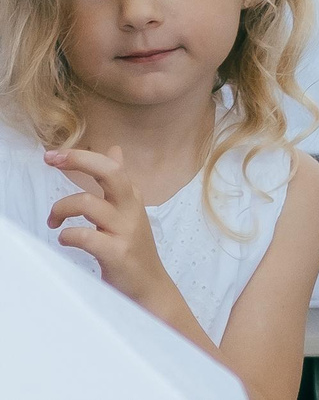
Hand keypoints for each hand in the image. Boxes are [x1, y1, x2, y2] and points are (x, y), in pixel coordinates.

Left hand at [47, 147, 181, 311]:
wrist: (149, 286)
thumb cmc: (133, 248)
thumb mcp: (128, 210)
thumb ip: (119, 181)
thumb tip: (114, 150)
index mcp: (130, 197)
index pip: (110, 165)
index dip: (80, 156)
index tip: (53, 155)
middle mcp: (130, 209)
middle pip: (109, 172)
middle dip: (78, 161)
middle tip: (51, 160)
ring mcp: (124, 230)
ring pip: (88, 204)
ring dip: (61, 209)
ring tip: (54, 222)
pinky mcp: (117, 253)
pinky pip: (85, 237)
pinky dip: (68, 236)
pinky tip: (65, 240)